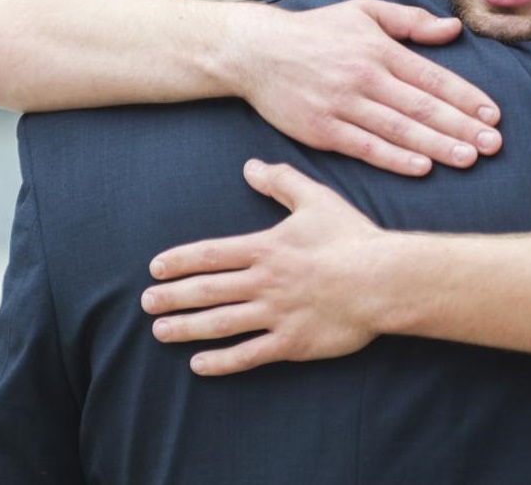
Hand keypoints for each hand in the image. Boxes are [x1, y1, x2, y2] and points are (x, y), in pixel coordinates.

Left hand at [142, 159, 386, 373]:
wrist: (383, 279)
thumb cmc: (352, 238)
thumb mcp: (316, 199)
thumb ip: (282, 181)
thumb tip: (251, 165)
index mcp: (266, 248)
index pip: (211, 254)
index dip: (180, 261)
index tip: (155, 268)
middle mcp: (264, 282)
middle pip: (207, 290)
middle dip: (172, 297)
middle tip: (146, 303)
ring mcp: (275, 314)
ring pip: (220, 324)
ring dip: (186, 328)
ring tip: (159, 331)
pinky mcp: (292, 342)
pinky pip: (248, 355)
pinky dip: (220, 361)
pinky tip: (198, 364)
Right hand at [229, 0, 501, 175]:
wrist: (256, 51)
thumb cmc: (315, 30)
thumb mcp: (363, 11)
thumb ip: (410, 20)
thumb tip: (452, 29)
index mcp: (379, 49)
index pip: (433, 77)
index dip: (466, 98)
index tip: (493, 115)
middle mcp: (365, 76)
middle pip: (423, 106)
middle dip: (462, 127)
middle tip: (494, 145)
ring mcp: (343, 104)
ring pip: (399, 129)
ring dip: (437, 145)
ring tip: (469, 159)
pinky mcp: (322, 129)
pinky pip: (365, 147)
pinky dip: (395, 158)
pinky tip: (422, 167)